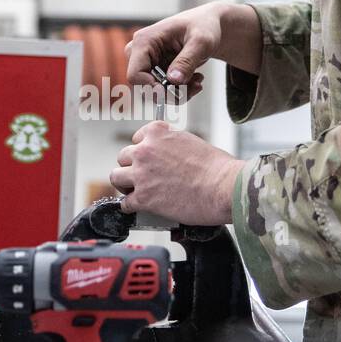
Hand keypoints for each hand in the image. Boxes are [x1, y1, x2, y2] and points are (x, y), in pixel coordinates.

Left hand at [109, 121, 243, 225]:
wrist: (223, 187)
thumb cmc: (217, 167)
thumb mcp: (192, 142)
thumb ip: (173, 145)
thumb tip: (169, 155)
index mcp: (158, 134)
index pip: (137, 137)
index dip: (143, 149)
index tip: (149, 158)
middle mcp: (145, 151)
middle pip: (123, 157)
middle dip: (132, 167)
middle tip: (142, 177)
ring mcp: (141, 175)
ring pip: (116, 177)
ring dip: (125, 184)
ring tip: (134, 191)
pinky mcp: (143, 198)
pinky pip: (125, 203)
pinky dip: (131, 206)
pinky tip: (139, 208)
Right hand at [125, 1, 262, 95]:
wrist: (209, 25)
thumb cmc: (204, 26)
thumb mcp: (201, 42)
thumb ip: (186, 61)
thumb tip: (173, 80)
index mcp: (144, 41)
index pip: (135, 75)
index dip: (151, 88)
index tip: (175, 91)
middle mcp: (141, 53)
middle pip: (144, 86)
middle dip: (170, 92)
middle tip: (195, 86)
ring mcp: (148, 62)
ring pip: (155, 92)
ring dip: (178, 92)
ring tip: (198, 80)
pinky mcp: (157, 70)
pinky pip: (163, 90)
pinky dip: (180, 90)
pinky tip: (195, 79)